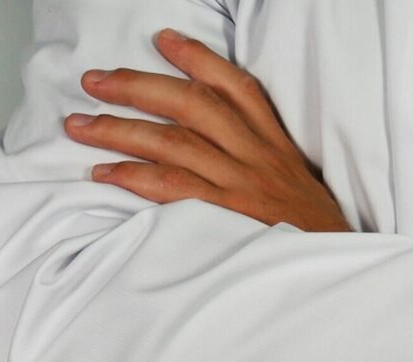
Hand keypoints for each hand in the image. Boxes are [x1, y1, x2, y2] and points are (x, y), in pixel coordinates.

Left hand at [64, 28, 351, 232]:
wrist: (332, 270)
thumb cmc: (312, 233)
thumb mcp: (298, 184)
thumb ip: (264, 160)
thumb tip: (217, 144)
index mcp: (276, 145)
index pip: (238, 88)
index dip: (199, 59)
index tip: (164, 41)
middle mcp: (258, 157)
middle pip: (193, 105)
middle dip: (138, 86)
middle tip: (95, 81)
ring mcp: (241, 186)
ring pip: (173, 142)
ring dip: (119, 129)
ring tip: (80, 125)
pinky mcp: (227, 217)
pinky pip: (173, 188)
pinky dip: (134, 177)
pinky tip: (105, 173)